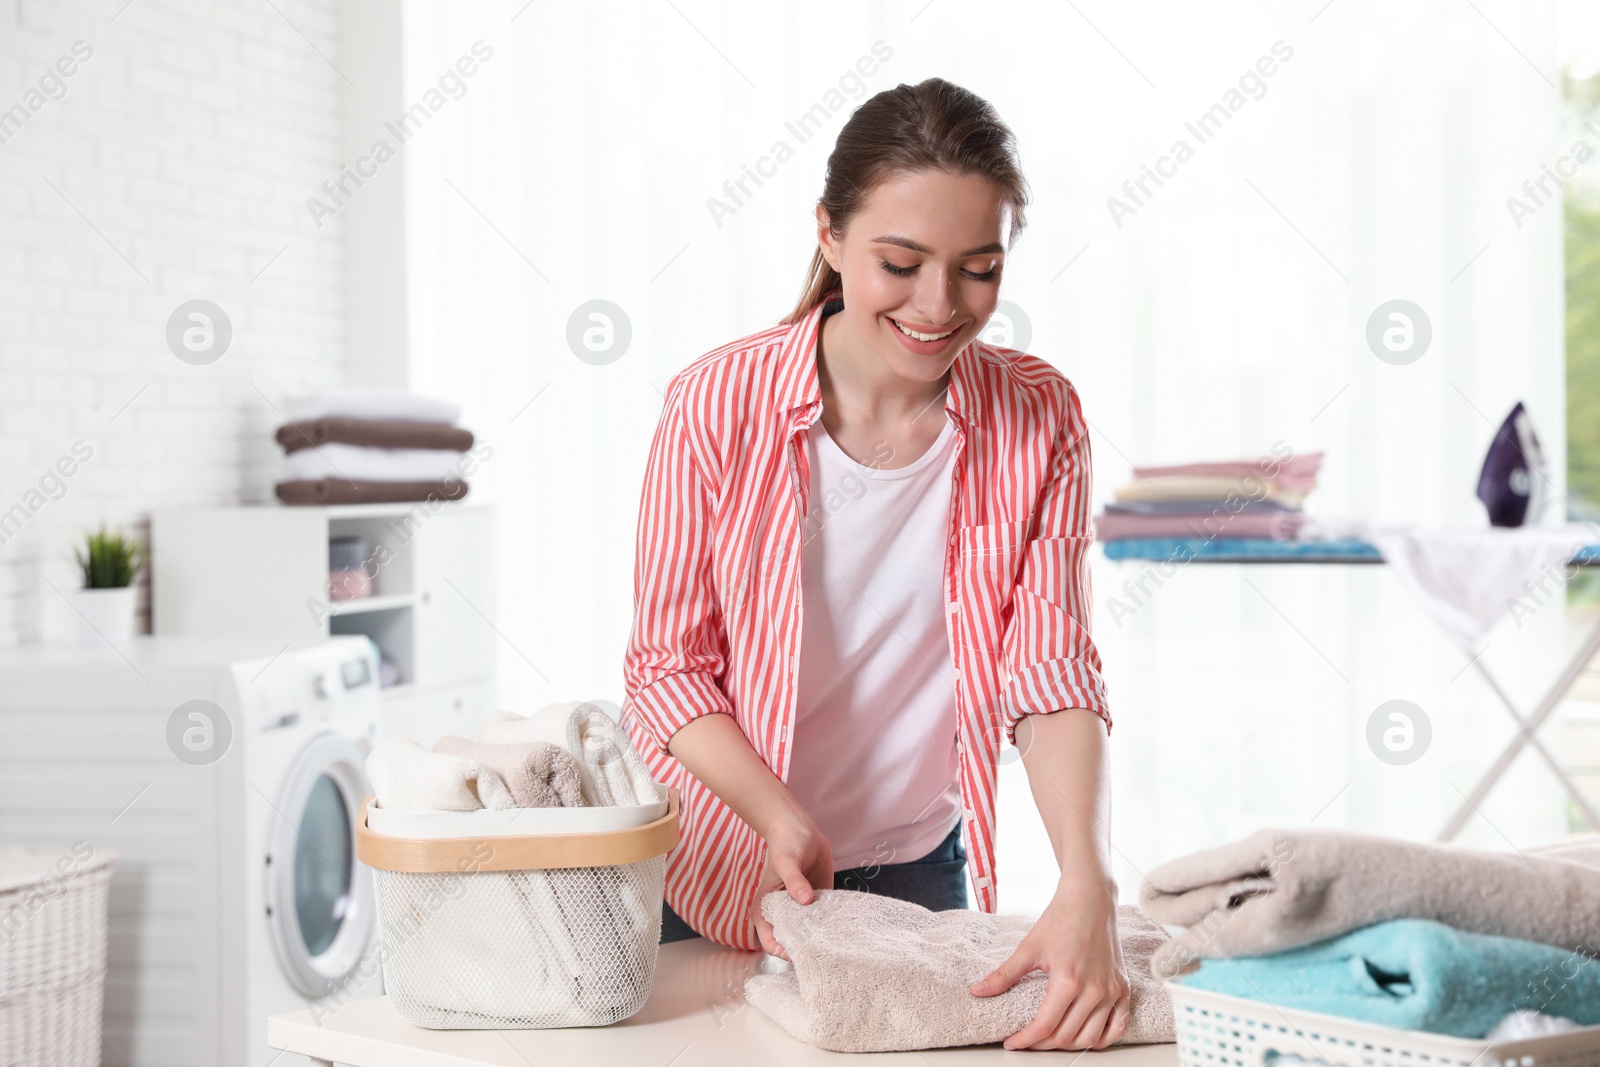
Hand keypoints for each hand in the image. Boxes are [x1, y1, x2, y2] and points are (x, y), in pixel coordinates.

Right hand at [748, 808, 832, 958]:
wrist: (800, 829)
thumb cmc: (785, 845)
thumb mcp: (786, 862)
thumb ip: (794, 881)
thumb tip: (805, 900)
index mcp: (766, 909)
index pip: (771, 941)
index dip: (783, 951)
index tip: (800, 952)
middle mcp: (783, 913)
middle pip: (791, 941)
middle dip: (804, 947)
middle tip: (822, 948)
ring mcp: (801, 909)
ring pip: (810, 932)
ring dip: (820, 937)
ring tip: (834, 939)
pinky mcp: (817, 901)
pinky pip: (824, 918)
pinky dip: (831, 923)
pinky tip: (842, 924)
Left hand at [968, 876, 1129, 1050]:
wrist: (1090, 899)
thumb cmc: (1060, 919)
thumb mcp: (1028, 947)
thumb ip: (1004, 975)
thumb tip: (976, 991)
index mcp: (1068, 981)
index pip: (1044, 1026)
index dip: (1025, 1040)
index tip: (1011, 1042)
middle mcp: (1094, 990)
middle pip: (1066, 1036)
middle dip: (1042, 1045)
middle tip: (1026, 1040)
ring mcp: (1111, 991)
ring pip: (1090, 1038)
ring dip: (1068, 1046)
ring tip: (1049, 1039)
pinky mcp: (1123, 989)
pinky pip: (1117, 1027)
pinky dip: (1100, 1040)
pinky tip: (1083, 1038)